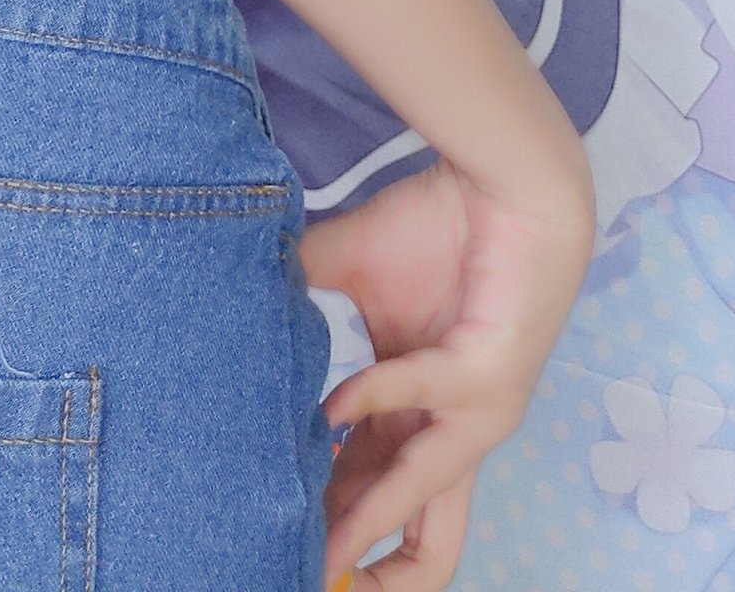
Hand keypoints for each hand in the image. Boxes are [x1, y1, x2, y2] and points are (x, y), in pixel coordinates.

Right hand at [302, 157, 591, 588]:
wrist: (506, 182)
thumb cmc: (436, 228)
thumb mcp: (345, 269)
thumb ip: (297, 303)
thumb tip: (228, 313)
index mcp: (415, 418)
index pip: (369, 498)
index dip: (331, 527)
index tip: (280, 540)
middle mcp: (449, 433)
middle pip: (425, 546)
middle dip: (367, 575)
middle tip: (305, 575)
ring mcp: (475, 415)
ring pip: (424, 504)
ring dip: (364, 524)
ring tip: (318, 545)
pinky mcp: (490, 379)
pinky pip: (418, 397)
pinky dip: (370, 403)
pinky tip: (329, 408)